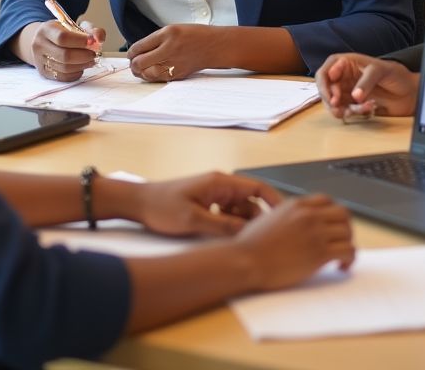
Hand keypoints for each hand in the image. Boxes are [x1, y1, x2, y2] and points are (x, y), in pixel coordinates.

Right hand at [17, 19, 106, 81]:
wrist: (45, 41)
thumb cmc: (62, 32)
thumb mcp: (75, 26)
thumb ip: (90, 30)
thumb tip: (99, 38)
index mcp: (46, 29)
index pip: (62, 37)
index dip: (80, 41)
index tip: (92, 42)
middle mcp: (39, 45)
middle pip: (64, 55)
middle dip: (83, 55)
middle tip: (93, 54)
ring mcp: (40, 60)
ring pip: (64, 68)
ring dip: (82, 65)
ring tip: (90, 60)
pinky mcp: (44, 72)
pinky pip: (63, 77)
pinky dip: (76, 73)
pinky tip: (81, 67)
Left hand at [127, 23, 223, 80]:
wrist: (215, 46)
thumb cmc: (195, 35)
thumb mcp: (173, 29)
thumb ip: (156, 39)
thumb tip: (138, 51)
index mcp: (167, 34)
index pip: (140, 46)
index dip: (131, 52)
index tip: (130, 53)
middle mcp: (169, 49)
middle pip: (140, 62)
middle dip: (133, 63)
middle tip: (133, 62)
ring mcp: (174, 63)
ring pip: (146, 73)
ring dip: (140, 72)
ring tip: (140, 69)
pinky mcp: (178, 74)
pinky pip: (158, 78)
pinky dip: (150, 76)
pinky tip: (150, 72)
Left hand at [129, 173, 284, 237]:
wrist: (138, 203)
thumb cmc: (162, 207)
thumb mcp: (194, 221)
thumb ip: (222, 227)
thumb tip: (248, 235)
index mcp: (220, 182)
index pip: (258, 188)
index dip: (275, 202)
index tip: (287, 219)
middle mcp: (219, 185)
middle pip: (250, 202)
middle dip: (258, 220)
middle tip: (264, 241)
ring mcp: (213, 194)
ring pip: (239, 210)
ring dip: (242, 225)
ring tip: (245, 243)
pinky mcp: (205, 204)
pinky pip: (227, 214)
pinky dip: (231, 225)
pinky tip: (226, 240)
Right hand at [235, 195, 354, 289]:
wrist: (247, 260)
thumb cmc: (251, 244)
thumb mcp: (268, 218)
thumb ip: (285, 216)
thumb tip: (292, 225)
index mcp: (296, 205)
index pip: (327, 200)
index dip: (333, 214)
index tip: (331, 226)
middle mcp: (308, 215)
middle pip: (343, 213)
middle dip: (345, 227)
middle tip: (341, 241)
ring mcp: (315, 233)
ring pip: (348, 232)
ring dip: (348, 244)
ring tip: (341, 257)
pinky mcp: (319, 253)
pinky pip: (349, 251)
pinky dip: (350, 260)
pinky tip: (341, 267)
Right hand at [315, 53, 418, 118]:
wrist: (410, 92)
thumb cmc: (396, 74)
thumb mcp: (380, 71)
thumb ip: (366, 81)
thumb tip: (354, 96)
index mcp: (346, 63)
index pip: (326, 72)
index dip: (325, 84)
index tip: (333, 96)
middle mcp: (344, 77)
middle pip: (325, 89)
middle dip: (330, 99)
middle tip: (338, 106)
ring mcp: (348, 92)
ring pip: (333, 103)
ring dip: (342, 109)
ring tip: (359, 109)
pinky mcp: (354, 105)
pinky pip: (346, 112)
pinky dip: (353, 113)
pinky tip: (368, 109)